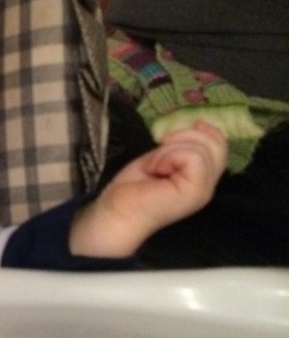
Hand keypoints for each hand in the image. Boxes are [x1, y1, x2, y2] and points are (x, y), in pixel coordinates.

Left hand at [70, 121, 227, 257]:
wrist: (116, 213)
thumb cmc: (133, 188)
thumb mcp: (163, 158)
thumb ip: (183, 147)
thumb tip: (200, 125)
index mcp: (202, 177)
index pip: (220, 143)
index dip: (199, 131)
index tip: (169, 139)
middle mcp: (209, 184)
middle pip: (218, 142)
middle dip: (184, 136)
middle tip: (160, 154)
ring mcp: (204, 189)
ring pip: (203, 148)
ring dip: (170, 150)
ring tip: (155, 166)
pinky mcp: (195, 191)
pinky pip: (193, 157)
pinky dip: (168, 156)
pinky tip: (155, 170)